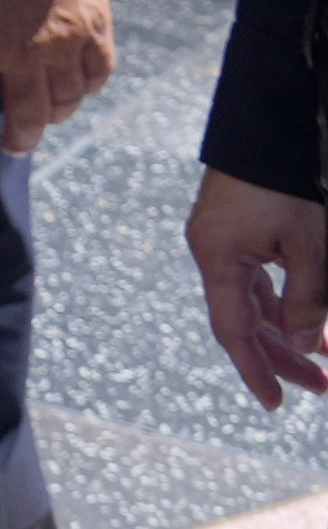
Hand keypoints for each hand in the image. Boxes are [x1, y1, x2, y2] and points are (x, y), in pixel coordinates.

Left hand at [0, 0, 113, 150]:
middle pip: (28, 115)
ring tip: (45, 121)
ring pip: (65, 101)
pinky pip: (97, 75)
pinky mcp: (95, 26)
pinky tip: (77, 91)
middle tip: (15, 146)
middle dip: (19, 137)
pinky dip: (87, 89)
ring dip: (55, 117)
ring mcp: (65, 43)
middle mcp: (25, 53)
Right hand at [196, 170, 327, 410]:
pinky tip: (308, 315)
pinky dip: (285, 301)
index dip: (256, 370)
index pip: (234, 330)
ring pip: (254, 300)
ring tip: (326, 356)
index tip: (276, 404)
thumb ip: (308, 299)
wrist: (272, 124)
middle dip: (284, 356)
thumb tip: (306, 346)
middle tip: (323, 388)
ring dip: (288, 329)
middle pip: (244, 320)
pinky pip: (258, 278)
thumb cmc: (289, 182)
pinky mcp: (237, 229)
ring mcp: (223, 240)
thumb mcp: (310, 245)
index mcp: (218, 258)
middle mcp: (213, 252)